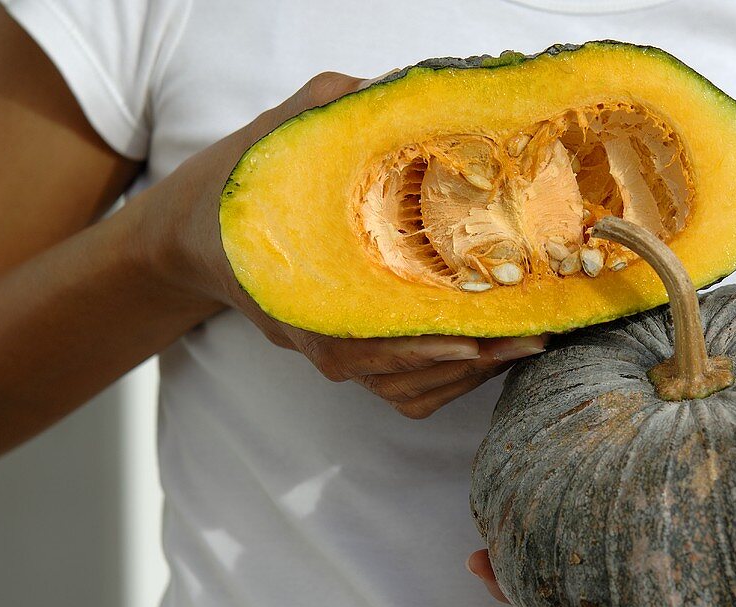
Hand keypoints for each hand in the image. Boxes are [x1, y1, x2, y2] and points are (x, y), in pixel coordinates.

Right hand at [136, 72, 543, 416]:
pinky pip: (408, 389)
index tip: (483, 336)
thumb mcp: (283, 137)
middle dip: (474, 358)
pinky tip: (491, 349)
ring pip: (413, 389)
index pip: (377, 339)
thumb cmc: (245, 189)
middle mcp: (324, 340)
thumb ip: (334, 111)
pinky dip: (451, 379)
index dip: (433, 341)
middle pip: (409, 371)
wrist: (202, 236)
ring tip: (526, 341)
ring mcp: (338, 357)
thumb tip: (392, 88)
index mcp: (307, 296)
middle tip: (533, 335)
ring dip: (470, 373)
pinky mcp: (352, 360)